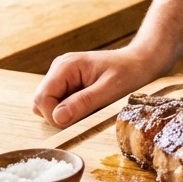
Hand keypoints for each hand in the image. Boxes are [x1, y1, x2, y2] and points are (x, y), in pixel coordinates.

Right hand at [32, 46, 158, 127]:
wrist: (140, 62)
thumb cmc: (129, 72)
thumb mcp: (110, 90)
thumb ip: (83, 103)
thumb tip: (57, 118)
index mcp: (65, 66)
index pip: (41, 99)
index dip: (55, 116)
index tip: (78, 119)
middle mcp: (59, 69)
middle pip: (42, 105)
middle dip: (61, 116)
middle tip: (89, 111)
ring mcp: (62, 77)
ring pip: (49, 107)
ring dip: (68, 114)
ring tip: (92, 106)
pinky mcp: (68, 85)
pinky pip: (60, 106)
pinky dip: (73, 111)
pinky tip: (90, 104)